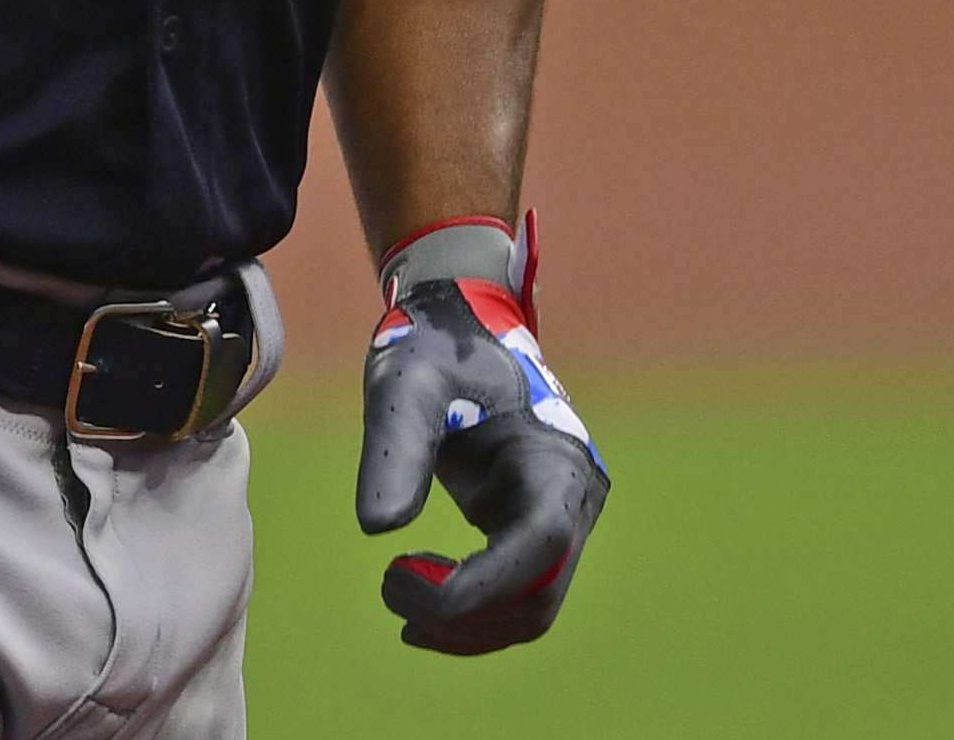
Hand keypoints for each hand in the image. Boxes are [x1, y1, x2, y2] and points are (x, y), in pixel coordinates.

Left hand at [355, 261, 607, 653]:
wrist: (460, 328)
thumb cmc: (435, 349)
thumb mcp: (406, 386)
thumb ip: (396, 450)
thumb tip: (378, 530)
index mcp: (557, 459)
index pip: (539, 548)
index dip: (478, 584)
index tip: (401, 580)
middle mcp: (575, 497)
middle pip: (537, 595)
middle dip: (463, 613)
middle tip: (389, 587)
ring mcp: (563, 518)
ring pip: (530, 610)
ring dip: (466, 625)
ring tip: (397, 597)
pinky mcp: (536, 530)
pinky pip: (516, 596)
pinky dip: (471, 616)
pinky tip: (418, 612)